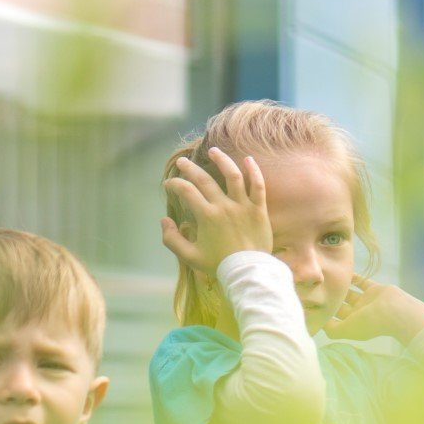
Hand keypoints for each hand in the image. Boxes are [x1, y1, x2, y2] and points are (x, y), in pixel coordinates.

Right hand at [160, 147, 272, 276]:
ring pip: (232, 175)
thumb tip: (164, 220)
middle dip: (190, 169)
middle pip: (204, 180)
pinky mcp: (259, 210)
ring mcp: (243, 206)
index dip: (174, 184)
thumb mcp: (190, 256)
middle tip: (182, 162)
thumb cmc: (219, 265)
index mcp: (206, 216)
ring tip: (213, 150)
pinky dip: (254, 171)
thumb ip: (172, 239)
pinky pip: (258, 186)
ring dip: (221, 160)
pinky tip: (248, 159)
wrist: (248, 272)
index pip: (186, 191)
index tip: (169, 184)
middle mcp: (224, 206)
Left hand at [324, 278, 423, 345]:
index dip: (324, 313)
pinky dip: (353, 277)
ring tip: (326, 278)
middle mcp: (358, 314)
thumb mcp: (348, 330)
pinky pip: (362, 282)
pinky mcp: (374, 290)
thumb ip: (333, 330)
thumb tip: (319, 325)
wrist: (396, 312)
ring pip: (350, 294)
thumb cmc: (371, 322)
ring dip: (340, 287)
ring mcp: (367, 301)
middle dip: (330, 299)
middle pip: (340, 306)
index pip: (334, 319)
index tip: (310, 303)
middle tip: (314, 287)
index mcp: (352, 325)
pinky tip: (342, 270)